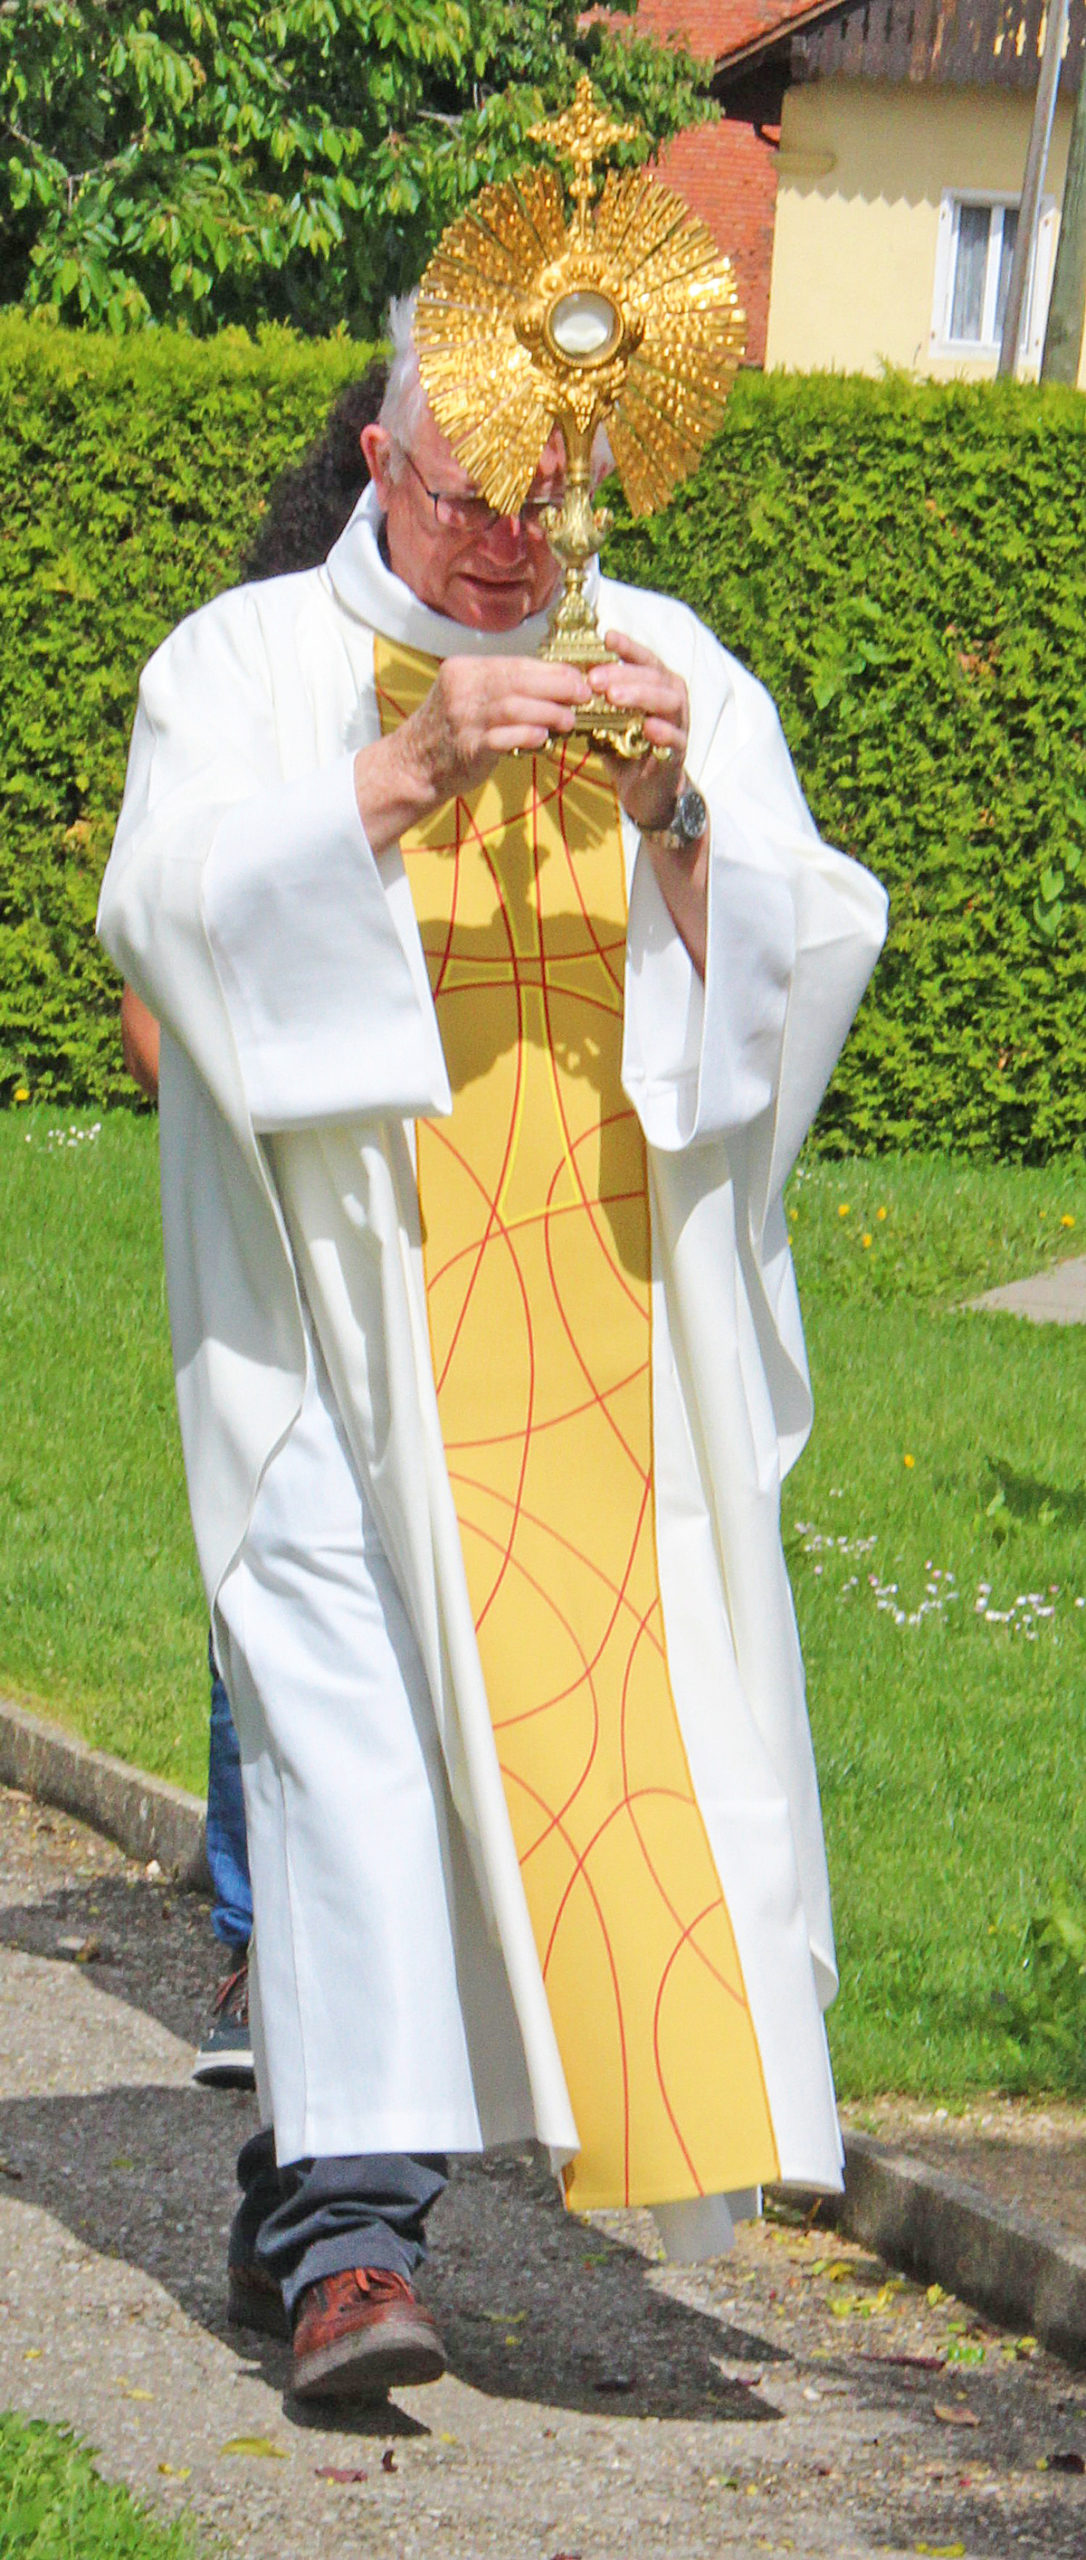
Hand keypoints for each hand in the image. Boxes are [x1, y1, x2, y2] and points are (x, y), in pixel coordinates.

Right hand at [361, 655, 592, 848]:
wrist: (412, 766)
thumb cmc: (449, 733)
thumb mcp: (467, 697)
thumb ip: (501, 689)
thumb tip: (552, 686)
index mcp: (464, 670)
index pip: (516, 664)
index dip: (551, 670)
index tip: (577, 677)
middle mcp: (462, 689)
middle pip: (518, 681)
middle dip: (557, 687)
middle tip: (583, 694)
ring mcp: (463, 718)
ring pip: (514, 707)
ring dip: (549, 712)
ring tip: (569, 720)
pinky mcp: (467, 747)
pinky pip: (503, 738)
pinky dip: (527, 735)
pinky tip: (544, 738)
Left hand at [586, 632, 689, 832]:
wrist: (646, 793)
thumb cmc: (628, 750)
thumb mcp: (608, 721)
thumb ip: (596, 704)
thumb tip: (565, 684)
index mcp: (656, 686)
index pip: (643, 659)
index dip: (627, 647)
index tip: (606, 637)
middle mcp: (672, 699)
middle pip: (653, 676)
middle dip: (623, 674)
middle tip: (594, 679)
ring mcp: (678, 724)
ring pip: (668, 701)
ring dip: (641, 695)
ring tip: (614, 697)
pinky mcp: (678, 753)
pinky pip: (675, 738)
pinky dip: (663, 731)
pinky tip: (647, 727)